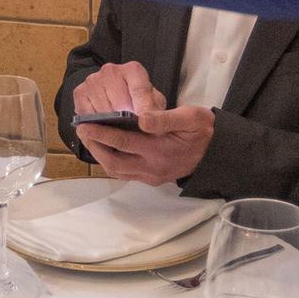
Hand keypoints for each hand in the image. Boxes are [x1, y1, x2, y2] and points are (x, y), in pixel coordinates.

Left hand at [74, 66, 214, 185]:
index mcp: (160, 150)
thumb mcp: (190, 117)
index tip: (84, 124)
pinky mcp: (152, 179)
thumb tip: (141, 118)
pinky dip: (111, 161)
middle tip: (82, 130)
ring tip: (89, 139)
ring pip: (117, 171)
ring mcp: (152, 176)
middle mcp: (153, 168)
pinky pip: (125, 173)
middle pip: (114, 162)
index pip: (124, 142)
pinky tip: (104, 148)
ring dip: (100, 156)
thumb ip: (164, 118)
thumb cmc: (202, 130)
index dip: (101, 133)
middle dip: (95, 146)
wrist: (216, 151)